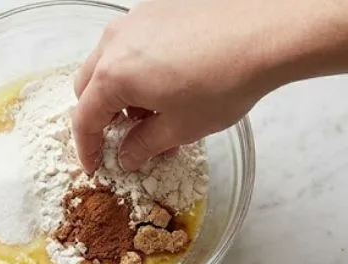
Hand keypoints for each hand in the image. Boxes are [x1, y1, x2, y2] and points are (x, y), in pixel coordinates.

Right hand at [72, 0, 347, 171]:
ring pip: (110, 62)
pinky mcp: (156, 10)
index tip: (95, 165)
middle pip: (90, 85)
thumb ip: (146, 145)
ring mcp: (135, 21)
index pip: (85, 117)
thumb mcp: (182, 128)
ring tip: (158, 113)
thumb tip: (127, 156)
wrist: (262, 36)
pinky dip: (139, 68)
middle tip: (128, 139)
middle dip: (102, 116)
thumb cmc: (225, 82)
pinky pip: (133, 44)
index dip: (87, 147)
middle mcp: (115, 42)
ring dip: (122, 92)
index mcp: (114, 75)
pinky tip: (172, 84)